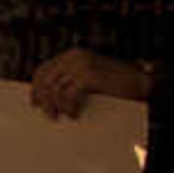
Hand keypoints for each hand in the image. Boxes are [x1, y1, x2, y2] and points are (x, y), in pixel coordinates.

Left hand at [28, 48, 149, 119]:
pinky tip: (74, 115)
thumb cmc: (113, 84)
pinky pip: (68, 95)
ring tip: (58, 117)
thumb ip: (69, 80)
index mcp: (72, 55)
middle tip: (46, 114)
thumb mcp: (87, 78)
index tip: (34, 102)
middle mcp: (74, 56)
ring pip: (55, 88)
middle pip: (46, 79)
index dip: (36, 86)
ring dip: (54, 106)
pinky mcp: (89, 75)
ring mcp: (81, 65)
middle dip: (42, 98)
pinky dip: (69, 107)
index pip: (44, 69)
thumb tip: (46, 97)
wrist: (139, 81)